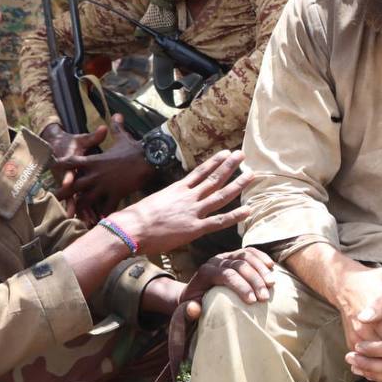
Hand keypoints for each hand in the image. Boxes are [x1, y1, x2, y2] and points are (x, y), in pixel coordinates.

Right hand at [42, 122, 107, 220]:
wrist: (55, 147)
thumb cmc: (71, 144)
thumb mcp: (81, 140)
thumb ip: (93, 137)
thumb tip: (104, 128)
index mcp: (69, 162)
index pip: (68, 169)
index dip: (67, 176)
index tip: (68, 182)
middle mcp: (67, 175)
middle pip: (69, 189)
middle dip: (71, 201)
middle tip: (73, 212)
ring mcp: (69, 183)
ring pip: (74, 198)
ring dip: (79, 210)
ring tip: (84, 221)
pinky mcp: (73, 189)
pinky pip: (78, 201)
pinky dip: (83, 211)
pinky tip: (89, 222)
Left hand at [52, 116, 154, 218]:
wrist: (148, 160)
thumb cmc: (134, 148)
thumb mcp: (123, 137)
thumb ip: (116, 128)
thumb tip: (117, 114)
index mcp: (94, 161)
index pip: (71, 162)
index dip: (61, 165)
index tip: (52, 167)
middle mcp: (96, 174)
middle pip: (73, 185)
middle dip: (63, 192)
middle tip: (54, 198)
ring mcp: (105, 186)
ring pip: (86, 199)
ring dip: (80, 207)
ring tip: (73, 215)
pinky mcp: (115, 194)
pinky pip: (106, 207)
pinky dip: (103, 214)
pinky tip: (100, 220)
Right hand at [109, 149, 252, 256]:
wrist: (130, 228)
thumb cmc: (134, 218)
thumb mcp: (152, 202)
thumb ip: (165, 201)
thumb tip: (167, 204)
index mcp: (176, 189)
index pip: (199, 172)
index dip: (214, 162)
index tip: (225, 153)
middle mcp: (188, 197)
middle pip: (213, 179)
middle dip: (229, 166)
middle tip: (242, 155)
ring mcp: (193, 211)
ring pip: (220, 195)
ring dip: (237, 184)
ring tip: (251, 174)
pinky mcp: (194, 228)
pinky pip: (218, 221)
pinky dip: (234, 216)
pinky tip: (248, 210)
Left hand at [137, 248, 276, 321]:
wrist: (193, 292)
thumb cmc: (194, 304)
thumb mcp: (187, 309)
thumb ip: (188, 310)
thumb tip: (194, 308)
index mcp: (205, 272)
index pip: (226, 275)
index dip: (240, 286)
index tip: (252, 301)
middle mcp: (216, 260)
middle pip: (239, 264)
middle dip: (254, 280)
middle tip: (265, 297)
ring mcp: (227, 256)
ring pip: (247, 256)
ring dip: (261, 269)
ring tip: (272, 285)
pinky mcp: (235, 255)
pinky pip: (251, 251)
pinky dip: (262, 257)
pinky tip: (272, 267)